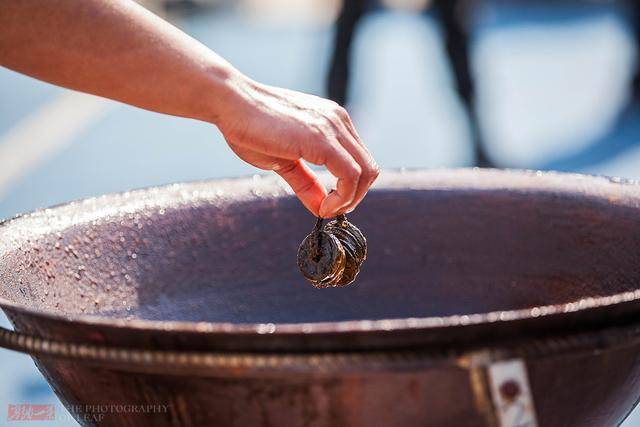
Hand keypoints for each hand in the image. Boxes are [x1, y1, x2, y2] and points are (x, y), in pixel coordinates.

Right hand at [216, 76, 378, 217]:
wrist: (230, 102)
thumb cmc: (251, 126)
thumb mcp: (285, 161)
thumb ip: (306, 183)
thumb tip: (320, 207)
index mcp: (333, 122)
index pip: (360, 160)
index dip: (351, 189)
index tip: (330, 204)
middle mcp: (338, 121)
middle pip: (369, 168)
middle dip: (354, 197)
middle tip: (331, 211)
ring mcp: (332, 127)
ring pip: (365, 172)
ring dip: (350, 199)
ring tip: (327, 210)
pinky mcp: (321, 138)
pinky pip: (350, 174)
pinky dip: (343, 197)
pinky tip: (324, 206)